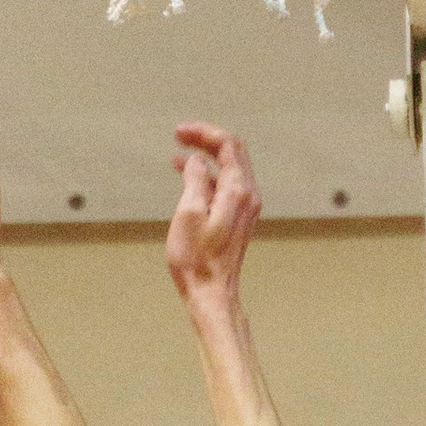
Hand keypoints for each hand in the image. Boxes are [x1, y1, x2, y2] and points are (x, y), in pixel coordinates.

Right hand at [165, 122, 260, 307]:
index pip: (228, 144)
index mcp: (238, 191)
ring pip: (230, 167)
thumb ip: (195, 180)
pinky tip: (186, 174)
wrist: (212, 293)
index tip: (179, 132)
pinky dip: (208, 174)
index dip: (203, 132)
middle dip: (206, 139)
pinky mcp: (239, 218)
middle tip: (179, 134)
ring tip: (177, 151)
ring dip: (205, 155)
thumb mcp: (188, 213)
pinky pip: (227, 184)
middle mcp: (248, 196)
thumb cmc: (197, 260)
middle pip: (233, 151)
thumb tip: (195, 161)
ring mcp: (246, 207)